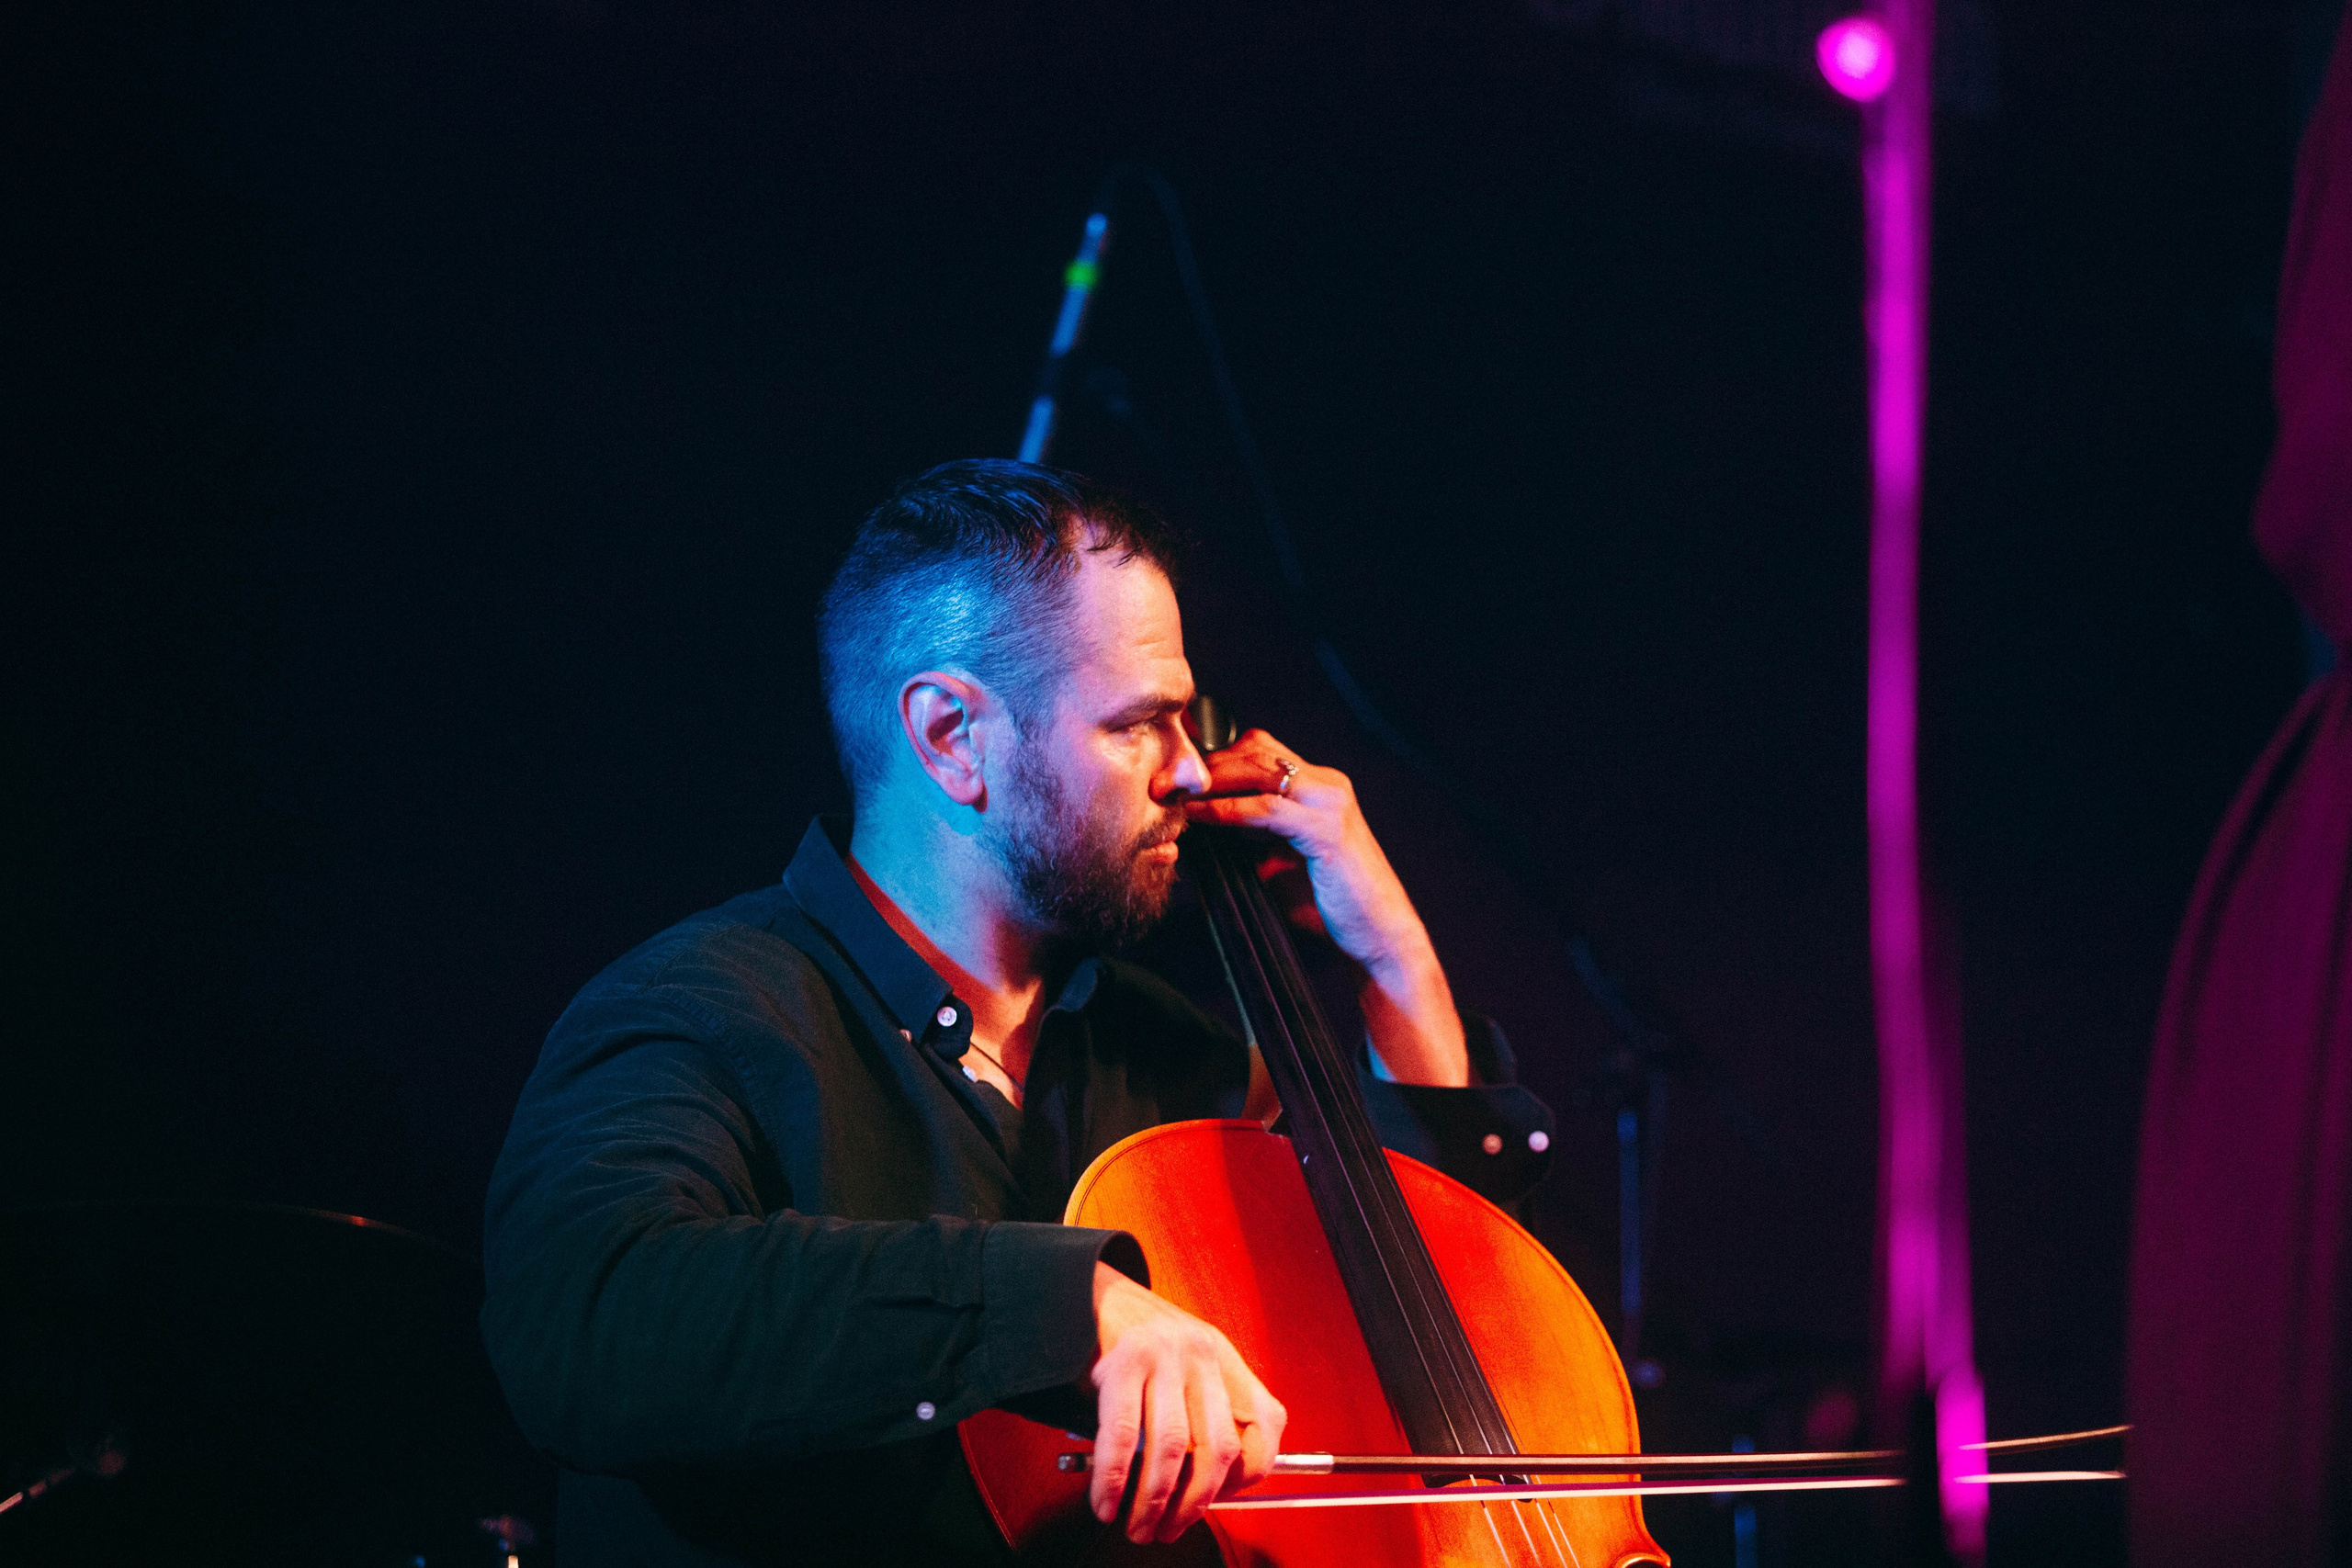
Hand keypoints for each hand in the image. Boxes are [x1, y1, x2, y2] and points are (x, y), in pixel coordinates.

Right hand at [1089, 1263, 1286, 1542]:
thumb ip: (1199, 1412)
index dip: (1250, 1472)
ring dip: (1154, 1501)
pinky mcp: (1121, 1362)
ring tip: (1138, 1526)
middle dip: (1194, 1504)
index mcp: (1223, 1356)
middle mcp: (1202, 1352)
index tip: (1221, 1498)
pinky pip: (1123, 1436)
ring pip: (1172, 1448)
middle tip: (1169, 1530)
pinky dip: (1115, 1479)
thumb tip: (1197, 1492)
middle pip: (1218, 1446)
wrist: (1083, 1290)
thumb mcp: (1182, 1364)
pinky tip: (1107, 1501)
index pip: (1266, 1422)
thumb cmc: (1131, 1339)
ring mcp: (1163, 1355)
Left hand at [1183, 729, 1469, 1086]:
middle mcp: (1327, 785)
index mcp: (1319, 788)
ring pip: (1260, 769)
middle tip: (1164, 780)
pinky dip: (1228, 809)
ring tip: (1174, 794)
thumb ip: (1248, 840)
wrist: (1376, 937)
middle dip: (1206, 762)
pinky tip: (1200, 815)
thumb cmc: (1328, 905)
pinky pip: (1267, 810)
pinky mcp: (1327, 831)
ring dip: (1211, 780)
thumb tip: (1198, 831)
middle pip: (1257, 749)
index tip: (1177, 772)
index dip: (1216, 758)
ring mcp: (1330, 804)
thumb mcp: (1279, 862)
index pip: (1261, 751)